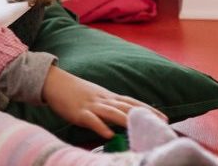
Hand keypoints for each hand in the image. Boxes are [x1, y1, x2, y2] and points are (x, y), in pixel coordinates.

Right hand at [41, 66, 166, 138]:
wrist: (53, 82)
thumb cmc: (73, 91)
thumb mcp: (94, 95)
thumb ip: (107, 105)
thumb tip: (121, 117)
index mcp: (107, 96)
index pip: (132, 102)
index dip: (148, 110)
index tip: (164, 117)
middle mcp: (103, 100)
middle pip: (127, 107)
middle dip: (145, 116)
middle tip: (161, 125)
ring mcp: (91, 106)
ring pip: (112, 112)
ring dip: (127, 121)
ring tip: (140, 129)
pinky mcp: (78, 112)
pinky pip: (91, 120)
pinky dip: (101, 127)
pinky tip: (109, 135)